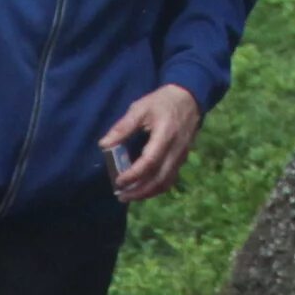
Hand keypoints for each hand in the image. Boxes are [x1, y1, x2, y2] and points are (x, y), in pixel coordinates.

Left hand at [98, 84, 203, 201]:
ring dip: (147, 193)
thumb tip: (104, 144)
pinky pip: (170, 179)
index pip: (150, 162)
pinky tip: (142, 190)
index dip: (134, 175)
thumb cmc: (162, 102)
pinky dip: (156, 188)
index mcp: (165, 135)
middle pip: (159, 178)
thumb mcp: (140, 108)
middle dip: (139, 191)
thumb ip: (123, 127)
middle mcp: (176, 149)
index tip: (118, 181)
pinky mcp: (182, 159)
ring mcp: (182, 156)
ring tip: (129, 196)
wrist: (189, 98)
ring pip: (166, 182)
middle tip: (121, 196)